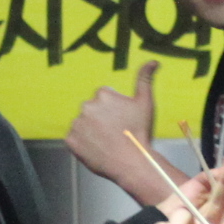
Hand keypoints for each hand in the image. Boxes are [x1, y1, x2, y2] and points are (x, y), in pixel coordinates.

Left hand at [65, 61, 165, 202]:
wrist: (132, 161)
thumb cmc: (140, 132)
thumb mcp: (145, 103)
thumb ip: (145, 79)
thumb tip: (152, 61)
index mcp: (102, 94)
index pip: (104, 98)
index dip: (113, 110)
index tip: (121, 121)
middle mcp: (86, 106)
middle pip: (92, 110)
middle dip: (100, 119)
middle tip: (114, 132)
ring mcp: (77, 123)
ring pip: (82, 124)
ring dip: (90, 130)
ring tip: (106, 142)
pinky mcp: (70, 140)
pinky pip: (74, 139)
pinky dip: (82, 143)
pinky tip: (96, 148)